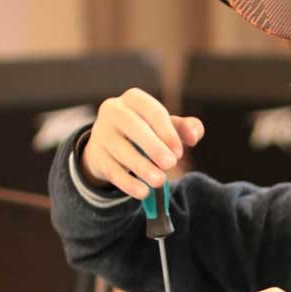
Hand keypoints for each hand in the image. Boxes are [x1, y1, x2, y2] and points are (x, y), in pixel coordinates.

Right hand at [81, 88, 203, 198]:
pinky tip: (143, 192)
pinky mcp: (95, 156)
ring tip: (159, 181)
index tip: (179, 152)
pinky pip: (112, 170)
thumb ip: (184, 128)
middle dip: (154, 147)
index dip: (167, 131)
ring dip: (142, 167)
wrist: (108, 146)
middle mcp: (114, 111)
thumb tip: (194, 136)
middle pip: (134, 127)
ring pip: (121, 150)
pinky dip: (128, 183)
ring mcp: (101, 133)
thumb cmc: (144, 132)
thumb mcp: (164, 127)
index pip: (152, 111)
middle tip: (171, 164)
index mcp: (134, 99)